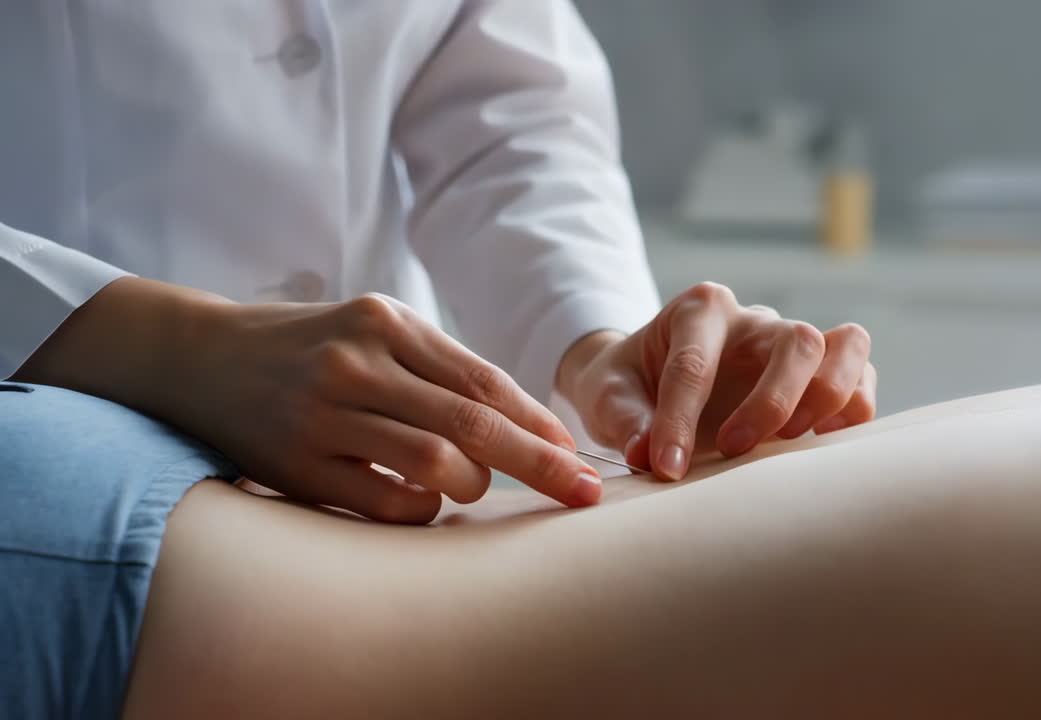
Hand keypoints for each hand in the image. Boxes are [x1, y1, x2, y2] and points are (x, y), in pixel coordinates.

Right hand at [18, 278, 602, 522]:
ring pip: (436, 464)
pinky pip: (386, 501)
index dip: (539, 422)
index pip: (483, 380)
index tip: (577, 455)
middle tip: (584, 492)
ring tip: (473, 486)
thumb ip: (439, 367)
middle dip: (540, 463)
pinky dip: (420, 508)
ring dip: (473, 486)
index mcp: (388, 322)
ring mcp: (326, 413)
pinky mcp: (299, 462)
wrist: (199, 357)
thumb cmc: (309, 346)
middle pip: (474, 424)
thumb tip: (525, 423)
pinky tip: (421, 499)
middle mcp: (360, 363)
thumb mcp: (373, 331)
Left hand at [560, 282, 876, 479]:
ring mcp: (790, 344)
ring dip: (828, 398)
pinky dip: (855, 408)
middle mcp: (753, 321)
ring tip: (791, 443)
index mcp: (698, 310)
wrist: (645, 384)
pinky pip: (862, 375)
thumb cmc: (628, 386)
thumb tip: (647, 454)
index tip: (666, 468)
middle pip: (796, 341)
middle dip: (772, 402)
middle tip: (734, 449)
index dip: (679, 418)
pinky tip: (823, 443)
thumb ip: (624, 420)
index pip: (697, 361)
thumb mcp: (607, 396)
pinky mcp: (819, 373)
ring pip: (844, 347)